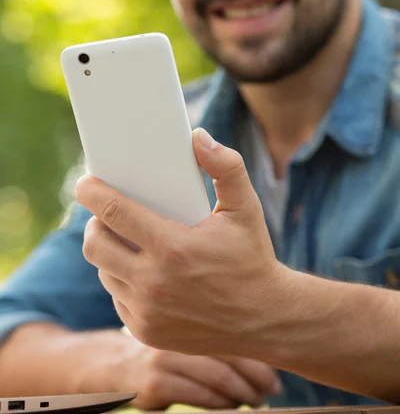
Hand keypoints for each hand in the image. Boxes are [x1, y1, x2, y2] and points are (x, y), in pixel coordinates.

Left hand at [77, 128, 291, 357]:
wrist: (264, 319)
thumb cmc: (251, 257)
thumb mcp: (245, 207)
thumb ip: (225, 167)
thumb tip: (198, 137)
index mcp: (174, 247)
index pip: (115, 213)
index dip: (92, 193)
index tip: (84, 183)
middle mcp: (154, 283)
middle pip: (96, 245)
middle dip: (95, 224)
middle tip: (108, 215)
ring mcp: (147, 311)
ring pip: (104, 271)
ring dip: (109, 252)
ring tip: (127, 240)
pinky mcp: (146, 331)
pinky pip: (117, 297)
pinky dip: (122, 280)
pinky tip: (142, 270)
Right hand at [113, 335, 281, 409]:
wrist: (120, 366)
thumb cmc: (167, 351)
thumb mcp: (188, 336)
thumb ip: (215, 336)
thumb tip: (265, 355)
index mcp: (189, 316)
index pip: (233, 332)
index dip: (260, 356)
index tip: (276, 375)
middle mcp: (178, 333)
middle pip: (228, 353)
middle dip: (257, 376)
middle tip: (272, 390)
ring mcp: (163, 357)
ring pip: (216, 376)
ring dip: (242, 393)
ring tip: (256, 401)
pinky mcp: (153, 383)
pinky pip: (197, 395)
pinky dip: (219, 404)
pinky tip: (230, 407)